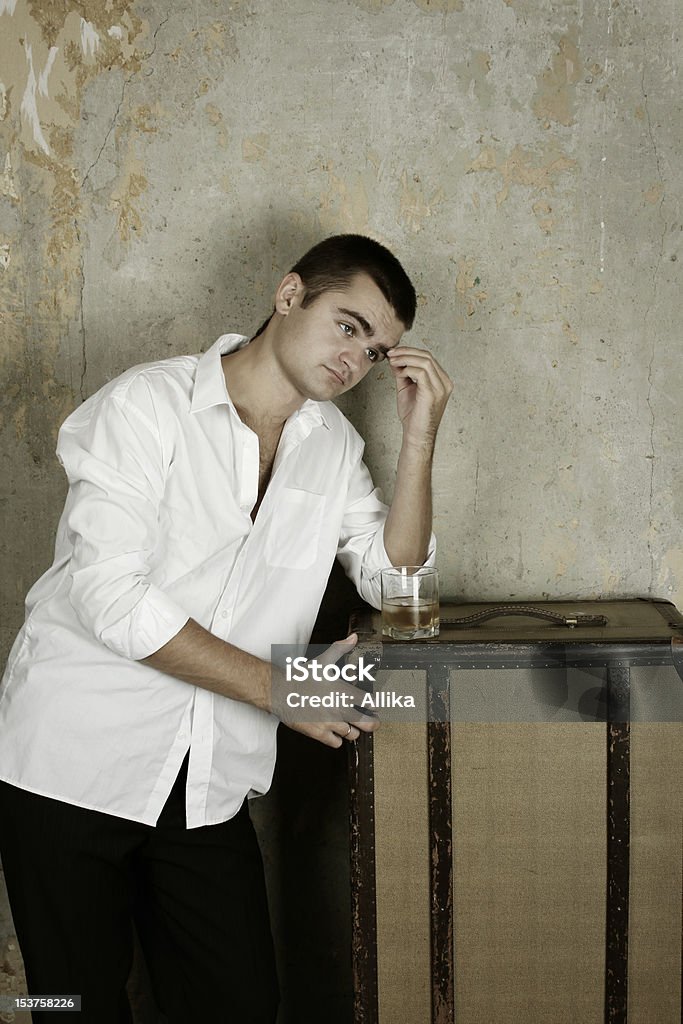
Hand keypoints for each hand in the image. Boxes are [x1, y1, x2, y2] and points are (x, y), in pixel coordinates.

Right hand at [271, 634, 378, 748]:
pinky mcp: (319, 733)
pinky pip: (336, 743)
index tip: (375, 705)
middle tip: (373, 721)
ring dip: (353, 731)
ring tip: (351, 726)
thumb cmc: (302, 676)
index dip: (375, 705)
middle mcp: (340, 709)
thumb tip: (353, 638)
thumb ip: (341, 649)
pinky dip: (337, 739)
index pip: (370, 702)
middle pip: (368, 723)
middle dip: (373, 723)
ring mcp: (330, 723)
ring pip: (352, 734)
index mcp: (344, 692)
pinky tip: (334, 732)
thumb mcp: (323, 660)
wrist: (281, 692)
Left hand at [386, 346, 452, 448]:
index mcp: (441, 381)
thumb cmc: (413, 416)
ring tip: (393, 361)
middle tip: (391, 354)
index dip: (410, 352)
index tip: (394, 353)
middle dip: (406, 352)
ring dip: (405, 358)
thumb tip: (395, 359)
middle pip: (427, 356)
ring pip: (425, 361)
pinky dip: (408, 369)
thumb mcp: (406, 389)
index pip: (427, 358)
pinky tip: (399, 373)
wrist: (417, 435)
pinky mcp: (432, 393)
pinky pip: (421, 373)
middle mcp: (444, 383)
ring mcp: (441, 388)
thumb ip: (403, 374)